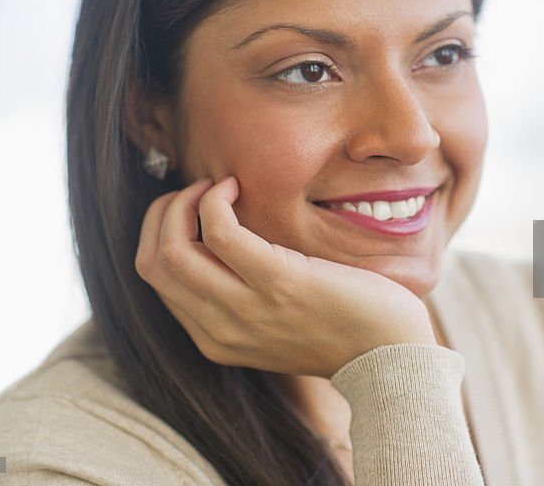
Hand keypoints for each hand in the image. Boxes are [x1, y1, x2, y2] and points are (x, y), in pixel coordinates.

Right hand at [134, 176, 436, 377]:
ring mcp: (246, 309)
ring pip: (172, 248)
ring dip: (184, 202)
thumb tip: (218, 240)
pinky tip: (235, 187)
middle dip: (162, 213)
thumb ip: (241, 294)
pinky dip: (216, 199)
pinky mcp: (277, 282)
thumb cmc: (342, 325)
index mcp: (214, 339)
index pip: (155, 278)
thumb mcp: (275, 320)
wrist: (391, 355)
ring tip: (215, 187)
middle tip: (197, 191)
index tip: (191, 208)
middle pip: (152, 262)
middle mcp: (220, 329)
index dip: (161, 232)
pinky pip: (219, 231)